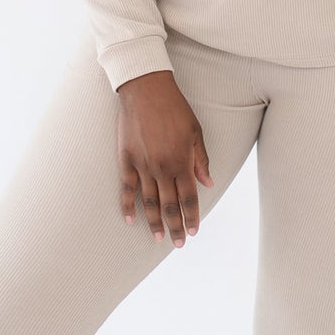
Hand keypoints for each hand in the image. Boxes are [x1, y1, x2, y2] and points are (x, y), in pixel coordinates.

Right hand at [114, 70, 213, 244]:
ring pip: (148, 202)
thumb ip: (200, 160)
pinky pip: (127, 188)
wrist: (145, 90)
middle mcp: (161, 168)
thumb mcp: (195, 132)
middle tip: (178, 243)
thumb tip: (208, 183)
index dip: (191, 217)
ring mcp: (142, 165)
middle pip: (169, 205)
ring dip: (154, 222)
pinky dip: (127, 205)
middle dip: (175, 226)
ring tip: (158, 238)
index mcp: (181, 162)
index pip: (188, 198)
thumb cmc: (174, 108)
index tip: (193, 231)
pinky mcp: (126, 160)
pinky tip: (130, 220)